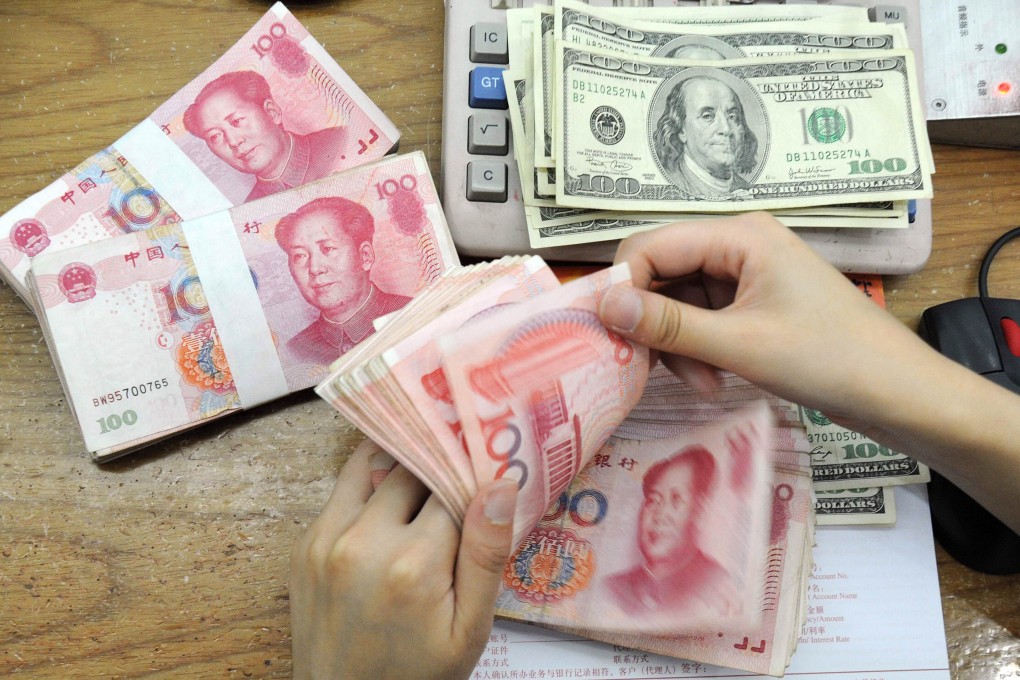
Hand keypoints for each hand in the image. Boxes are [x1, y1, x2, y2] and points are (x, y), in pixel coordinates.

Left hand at [290, 438, 518, 679]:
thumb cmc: (418, 672)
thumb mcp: (469, 629)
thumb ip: (486, 555)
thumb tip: (500, 485)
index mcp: (413, 564)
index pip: (453, 485)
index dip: (472, 480)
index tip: (486, 482)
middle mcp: (363, 541)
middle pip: (412, 469)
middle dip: (438, 474)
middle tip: (455, 494)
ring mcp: (326, 539)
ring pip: (374, 466)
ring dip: (401, 472)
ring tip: (422, 493)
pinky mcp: (305, 543)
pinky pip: (343, 489)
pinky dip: (370, 490)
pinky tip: (388, 514)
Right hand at [596, 213, 1019, 532]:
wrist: (897, 393)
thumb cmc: (826, 359)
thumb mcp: (739, 344)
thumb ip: (668, 324)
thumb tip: (602, 305)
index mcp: (739, 235)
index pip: (651, 245)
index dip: (623, 288)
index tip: (612, 337)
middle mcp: (738, 244)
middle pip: (662, 272)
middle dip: (655, 323)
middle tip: (656, 368)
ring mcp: (746, 274)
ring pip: (679, 301)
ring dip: (679, 344)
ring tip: (703, 383)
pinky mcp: (752, 303)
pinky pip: (703, 318)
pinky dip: (699, 349)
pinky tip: (714, 380)